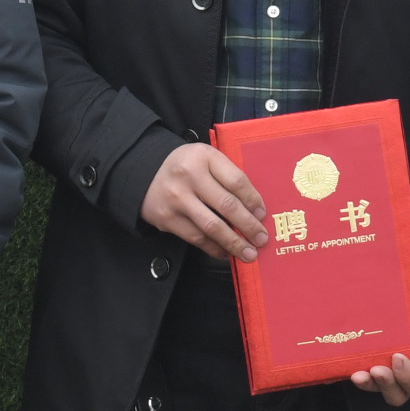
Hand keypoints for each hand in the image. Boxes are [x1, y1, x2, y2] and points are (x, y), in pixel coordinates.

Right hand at [140, 144, 267, 262]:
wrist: (146, 172)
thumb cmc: (187, 166)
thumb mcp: (206, 159)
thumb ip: (227, 175)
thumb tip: (255, 208)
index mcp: (204, 157)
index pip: (236, 180)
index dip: (253, 200)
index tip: (262, 214)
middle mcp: (189, 176)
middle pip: (226, 205)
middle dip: (248, 226)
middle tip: (262, 239)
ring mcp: (177, 199)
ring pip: (212, 226)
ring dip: (233, 243)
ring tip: (249, 253)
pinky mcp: (167, 218)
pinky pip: (196, 238)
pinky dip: (214, 248)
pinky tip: (226, 252)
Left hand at [355, 290, 409, 405]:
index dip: (406, 377)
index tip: (398, 357)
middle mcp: (407, 372)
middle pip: (395, 393)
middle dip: (385, 385)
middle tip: (376, 370)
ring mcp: (388, 364)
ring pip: (376, 385)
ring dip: (367, 383)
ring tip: (357, 374)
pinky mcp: (375, 353)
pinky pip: (363, 367)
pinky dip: (353, 369)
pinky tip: (344, 365)